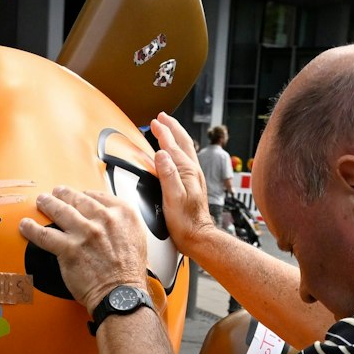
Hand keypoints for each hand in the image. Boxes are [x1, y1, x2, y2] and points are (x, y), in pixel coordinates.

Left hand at [19, 184, 152, 313]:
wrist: (122, 294)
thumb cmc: (129, 272)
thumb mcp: (137, 238)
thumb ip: (122, 224)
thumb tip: (109, 220)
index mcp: (123, 214)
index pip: (98, 196)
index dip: (85, 195)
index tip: (79, 196)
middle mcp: (104, 219)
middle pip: (78, 199)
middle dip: (63, 194)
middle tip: (56, 193)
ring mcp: (85, 232)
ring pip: (60, 211)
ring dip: (48, 204)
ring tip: (41, 201)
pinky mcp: (69, 249)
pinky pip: (45, 235)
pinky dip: (32, 229)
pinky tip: (26, 225)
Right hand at [147, 112, 223, 257]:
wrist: (198, 237)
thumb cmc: (185, 222)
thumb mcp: (173, 198)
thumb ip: (168, 175)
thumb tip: (161, 154)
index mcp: (187, 171)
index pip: (173, 145)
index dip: (163, 132)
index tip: (155, 122)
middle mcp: (192, 171)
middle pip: (183, 142)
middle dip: (172, 127)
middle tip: (162, 117)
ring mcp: (193, 177)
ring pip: (185, 149)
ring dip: (176, 136)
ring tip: (168, 129)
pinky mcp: (192, 184)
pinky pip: (184, 160)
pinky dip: (177, 150)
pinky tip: (173, 154)